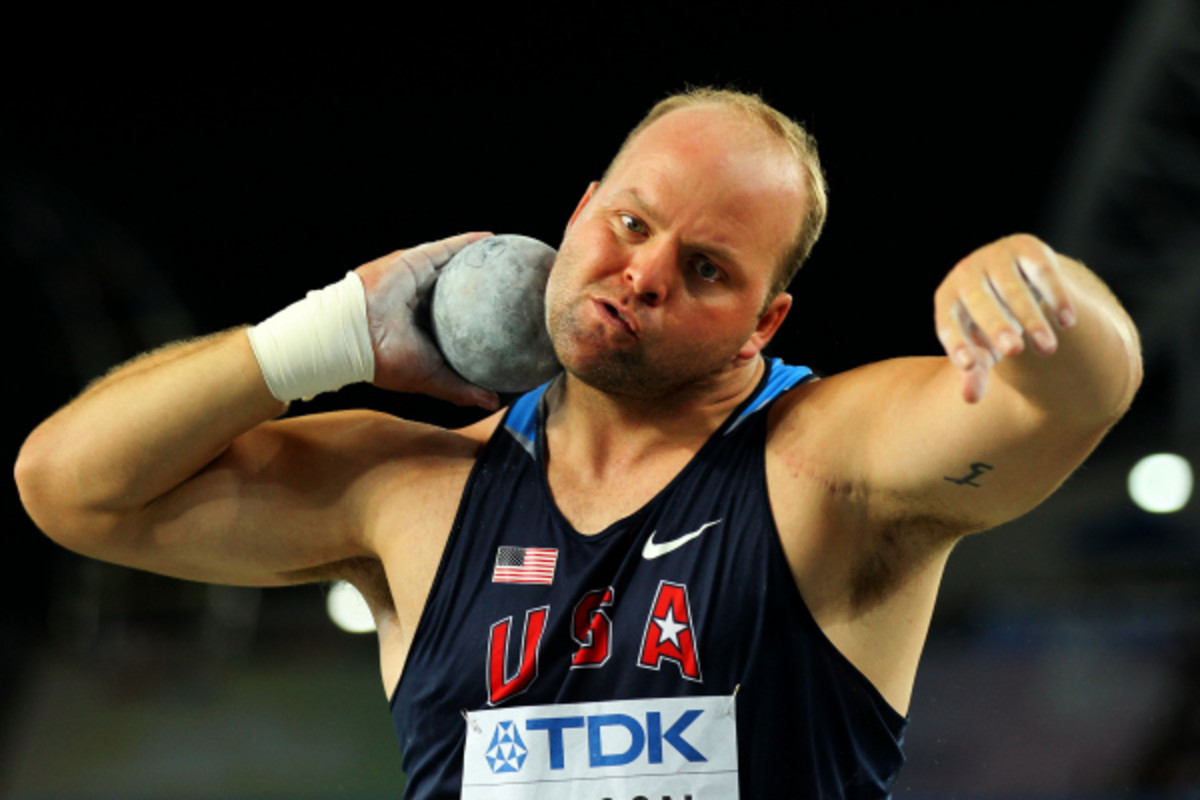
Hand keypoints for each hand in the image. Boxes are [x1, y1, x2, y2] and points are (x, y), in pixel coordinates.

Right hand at [356, 233, 499, 408]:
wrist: (356, 335)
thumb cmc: (389, 361)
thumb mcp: (433, 378)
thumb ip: (462, 389)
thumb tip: (494, 403)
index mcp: (426, 328)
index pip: (460, 320)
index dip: (482, 318)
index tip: (509, 317)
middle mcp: (423, 302)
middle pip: (459, 290)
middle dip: (484, 285)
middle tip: (514, 284)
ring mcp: (417, 280)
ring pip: (453, 266)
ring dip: (477, 259)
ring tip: (505, 255)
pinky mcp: (413, 261)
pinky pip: (445, 248)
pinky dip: (466, 242)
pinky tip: (489, 239)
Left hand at [934, 234, 1077, 402]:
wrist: (1015, 277)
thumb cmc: (991, 321)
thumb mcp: (982, 346)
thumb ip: (975, 370)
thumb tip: (969, 399)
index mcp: (947, 299)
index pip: (947, 323)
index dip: (956, 343)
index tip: (969, 365)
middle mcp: (966, 273)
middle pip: (979, 302)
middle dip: (997, 326)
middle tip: (1014, 351)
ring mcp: (995, 257)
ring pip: (1013, 288)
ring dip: (1032, 319)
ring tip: (1048, 349)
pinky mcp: (1026, 246)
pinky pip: (1042, 270)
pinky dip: (1055, 296)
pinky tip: (1066, 322)